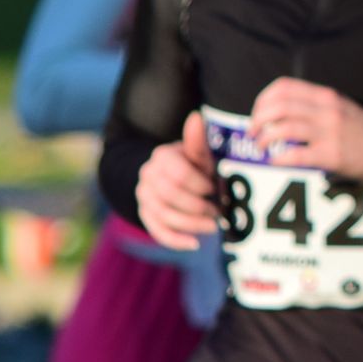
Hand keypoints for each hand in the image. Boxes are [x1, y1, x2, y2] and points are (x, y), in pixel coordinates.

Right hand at [136, 112, 218, 250]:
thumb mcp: (198, 154)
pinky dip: (176, 240)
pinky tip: (194, 244)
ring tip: (213, 226)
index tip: (215, 189)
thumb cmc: (193, 165)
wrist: (170, 176)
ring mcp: (144, 196)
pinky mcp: (144, 214)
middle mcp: (148, 175)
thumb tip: (197, 117)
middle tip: (218, 212)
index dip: (200, 186)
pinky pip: (156, 230)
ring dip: (192, 224)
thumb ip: (198, 141)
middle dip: (198, 207)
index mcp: (162, 157)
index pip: (179, 175)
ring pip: (164, 215)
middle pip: (171, 197)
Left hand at [245, 77, 362, 183]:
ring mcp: (329, 132)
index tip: (257, 112)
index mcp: (326, 96)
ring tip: (261, 146)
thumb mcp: (342, 108)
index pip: (284, 87)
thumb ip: (316, 107)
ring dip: (265, 137)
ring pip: (283, 128)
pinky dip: (279, 158)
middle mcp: (326, 110)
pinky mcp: (331, 155)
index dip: (263, 99)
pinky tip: (275, 161)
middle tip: (252, 131)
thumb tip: (282, 114)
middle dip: (258, 118)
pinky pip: (296, 154)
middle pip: (279, 106)